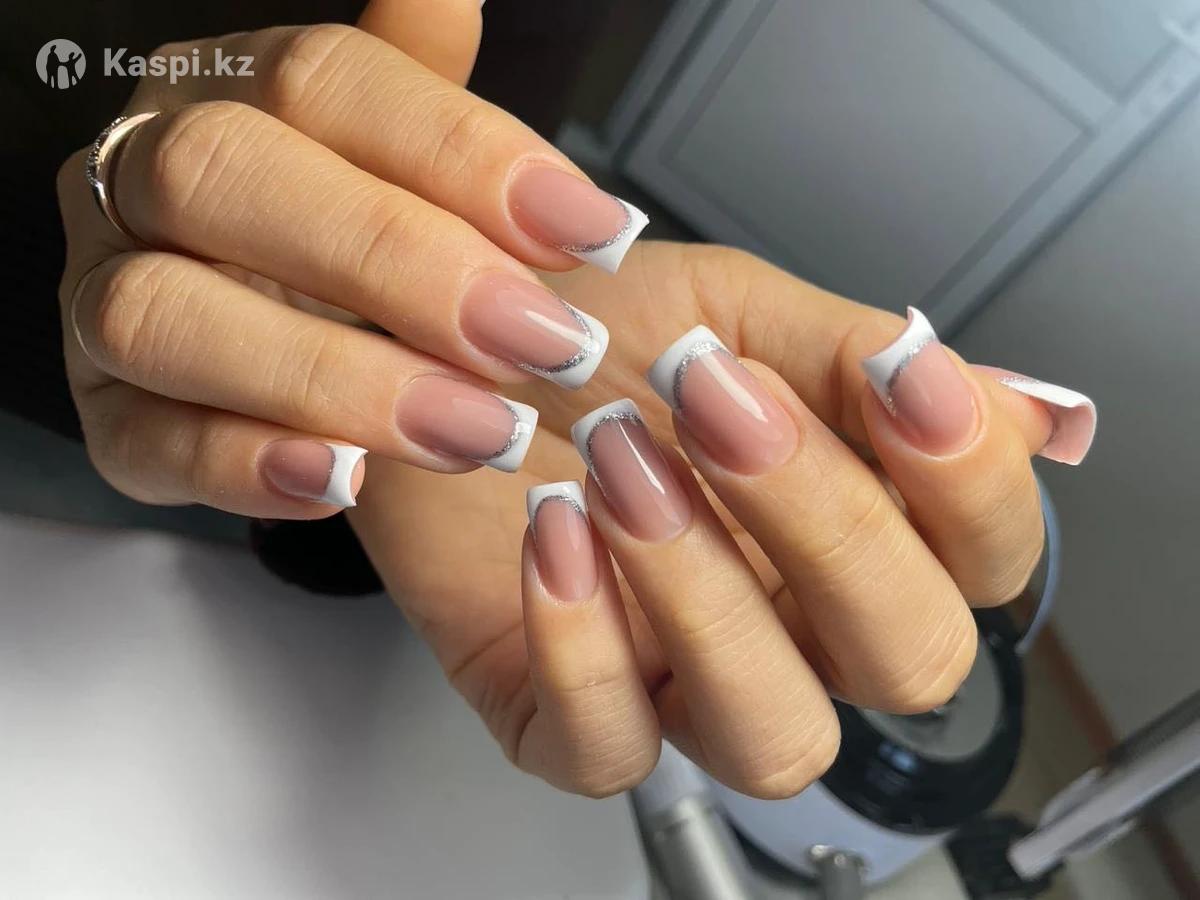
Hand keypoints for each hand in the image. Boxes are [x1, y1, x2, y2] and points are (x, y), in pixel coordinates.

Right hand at [56, 0, 644, 513]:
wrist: (298, 345)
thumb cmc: (367, 239)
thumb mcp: (403, 159)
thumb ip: (425, 92)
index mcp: (230, 90)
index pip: (324, 81)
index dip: (460, 154)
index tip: (590, 232)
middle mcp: (148, 178)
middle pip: (227, 176)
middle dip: (396, 264)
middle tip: (538, 341)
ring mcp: (106, 297)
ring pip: (163, 314)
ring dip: (330, 378)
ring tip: (474, 430)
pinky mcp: (111, 417)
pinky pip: (144, 441)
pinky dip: (243, 465)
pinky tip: (345, 480)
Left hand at [350, 241, 1094, 797]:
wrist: (439, 345)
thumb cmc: (585, 333)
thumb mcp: (729, 307)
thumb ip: (856, 361)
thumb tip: (1022, 409)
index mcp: (851, 520)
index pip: (986, 557)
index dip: (969, 482)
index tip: (902, 378)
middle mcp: (789, 621)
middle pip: (907, 661)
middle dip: (832, 532)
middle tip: (726, 407)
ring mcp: (682, 682)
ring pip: (774, 736)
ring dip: (711, 598)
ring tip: (623, 465)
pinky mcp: (566, 714)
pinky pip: (608, 749)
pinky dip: (586, 645)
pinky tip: (554, 532)